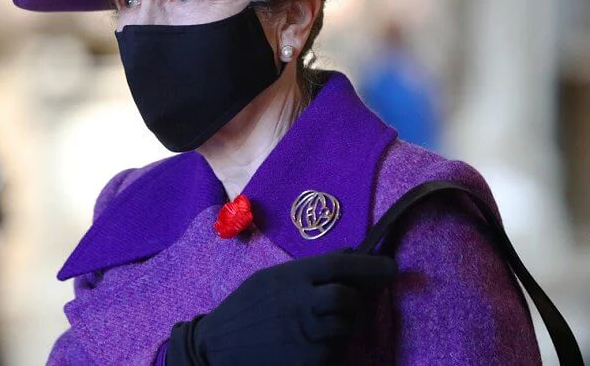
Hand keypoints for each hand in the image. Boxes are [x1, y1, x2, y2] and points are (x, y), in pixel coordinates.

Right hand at [167, 251, 395, 365]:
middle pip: (346, 298)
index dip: (369, 265)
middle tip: (350, 303)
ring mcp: (303, 337)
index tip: (391, 267)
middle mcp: (298, 305)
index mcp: (289, 277)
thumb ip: (310, 269)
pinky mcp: (306, 363)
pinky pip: (334, 353)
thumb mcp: (272, 278)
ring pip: (345, 328)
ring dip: (344, 326)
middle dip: (354, 301)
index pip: (338, 265)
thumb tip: (351, 255)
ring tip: (323, 325)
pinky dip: (331, 349)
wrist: (217, 348)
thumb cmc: (247, 308)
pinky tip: (311, 344)